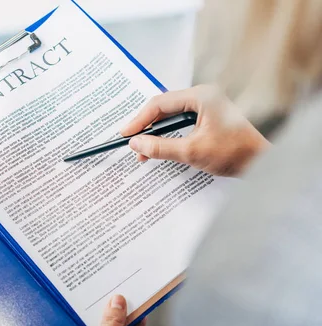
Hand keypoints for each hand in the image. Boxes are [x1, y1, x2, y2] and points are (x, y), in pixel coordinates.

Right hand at [121, 85, 269, 176]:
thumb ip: (160, 147)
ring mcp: (208, 107)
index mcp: (201, 96)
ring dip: (157, 134)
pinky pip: (182, 123)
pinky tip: (162, 149)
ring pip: (172, 117)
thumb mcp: (192, 152)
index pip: (160, 103)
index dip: (140, 120)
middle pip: (164, 108)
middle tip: (132, 144)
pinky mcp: (210, 118)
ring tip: (145, 152)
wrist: (266, 162)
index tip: (126, 135)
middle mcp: (204, 96)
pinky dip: (170, 136)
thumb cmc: (237, 152)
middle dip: (146, 128)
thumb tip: (137, 144)